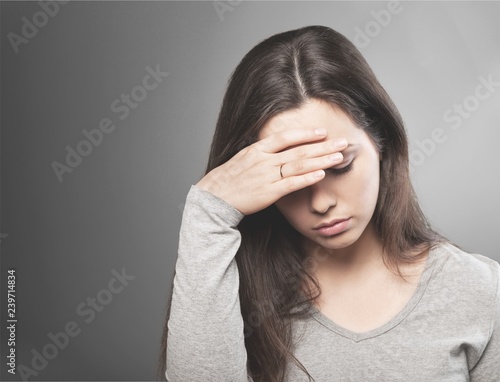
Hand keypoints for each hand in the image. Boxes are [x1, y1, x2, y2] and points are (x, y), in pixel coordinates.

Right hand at [195, 127, 347, 214]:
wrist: (214, 197)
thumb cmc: (228, 179)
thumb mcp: (243, 159)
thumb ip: (261, 153)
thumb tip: (278, 149)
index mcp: (257, 149)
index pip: (285, 137)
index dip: (305, 134)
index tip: (322, 132)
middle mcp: (264, 160)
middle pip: (298, 150)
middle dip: (323, 146)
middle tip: (343, 142)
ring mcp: (266, 176)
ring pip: (298, 165)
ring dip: (321, 160)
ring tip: (339, 157)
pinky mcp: (268, 193)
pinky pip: (291, 184)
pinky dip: (307, 178)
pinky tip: (321, 174)